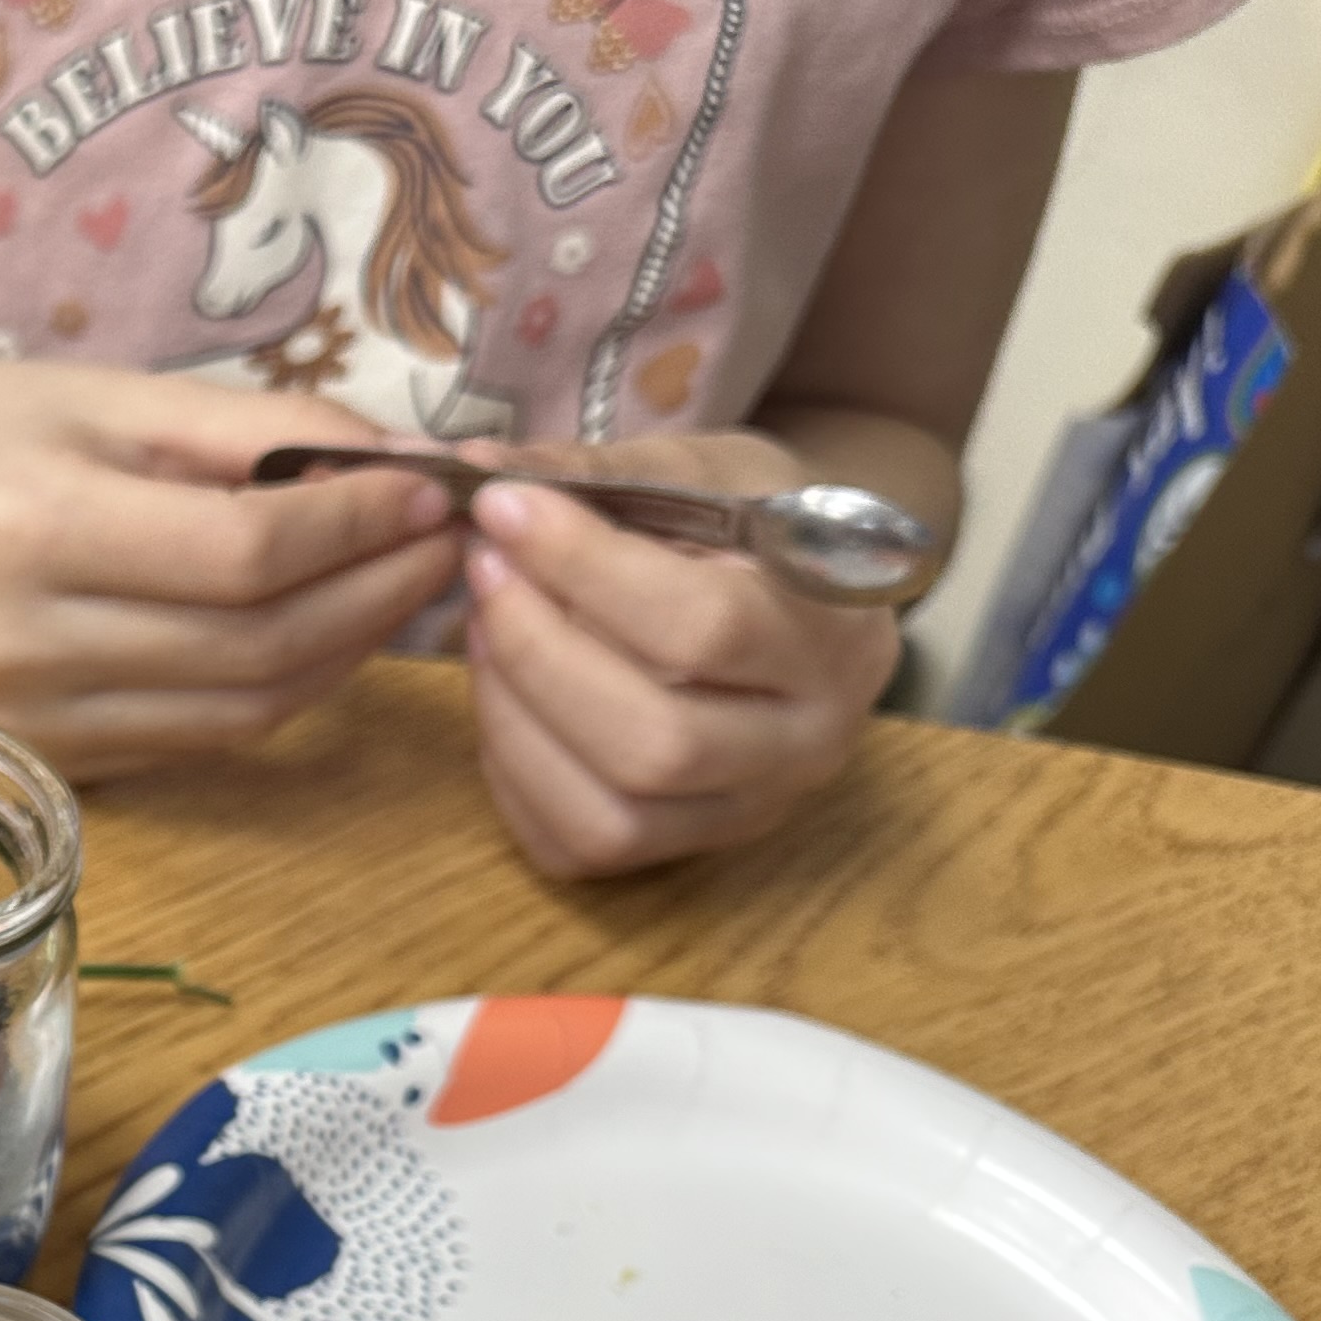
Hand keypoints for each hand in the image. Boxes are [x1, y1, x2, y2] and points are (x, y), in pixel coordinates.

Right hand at [0, 367, 464, 778]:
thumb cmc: (0, 434)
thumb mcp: (121, 397)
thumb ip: (261, 432)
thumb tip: (411, 467)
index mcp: (29, 531)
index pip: (241, 555)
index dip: (357, 527)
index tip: (432, 488)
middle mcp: (24, 645)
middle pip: (256, 645)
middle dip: (377, 590)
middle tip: (449, 539)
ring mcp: (34, 723)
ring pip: (248, 709)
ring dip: (352, 648)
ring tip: (407, 582)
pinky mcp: (55, 763)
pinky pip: (210, 737)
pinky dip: (292, 685)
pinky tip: (331, 628)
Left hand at [460, 430, 902, 878]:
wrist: (805, 599)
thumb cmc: (753, 529)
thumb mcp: (709, 472)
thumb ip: (606, 473)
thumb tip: (482, 473)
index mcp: (837, 636)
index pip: (705, 626)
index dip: (585, 569)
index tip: (503, 508)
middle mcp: (809, 742)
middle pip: (656, 741)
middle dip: (539, 653)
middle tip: (484, 571)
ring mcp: (751, 809)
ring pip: (614, 814)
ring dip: (515, 717)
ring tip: (482, 626)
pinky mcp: (686, 849)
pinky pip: (578, 846)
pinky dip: (515, 773)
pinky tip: (503, 696)